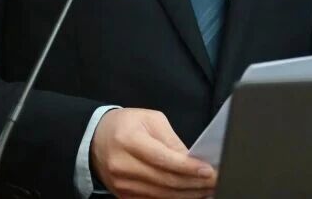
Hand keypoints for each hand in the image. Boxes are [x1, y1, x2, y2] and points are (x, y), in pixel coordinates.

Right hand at [90, 108, 216, 198]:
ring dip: (187, 194)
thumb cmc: (125, 125)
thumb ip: (171, 140)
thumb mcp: (150, 119)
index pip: (163, 159)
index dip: (188, 167)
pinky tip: (189, 194)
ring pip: (161, 195)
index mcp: (130, 140)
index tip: (209, 170)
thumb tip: (192, 159)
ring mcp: (122, 184)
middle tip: (215, 181)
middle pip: (164, 180)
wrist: (96, 139)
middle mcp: (123, 165)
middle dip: (194, 183)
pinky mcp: (123, 195)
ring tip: (207, 189)